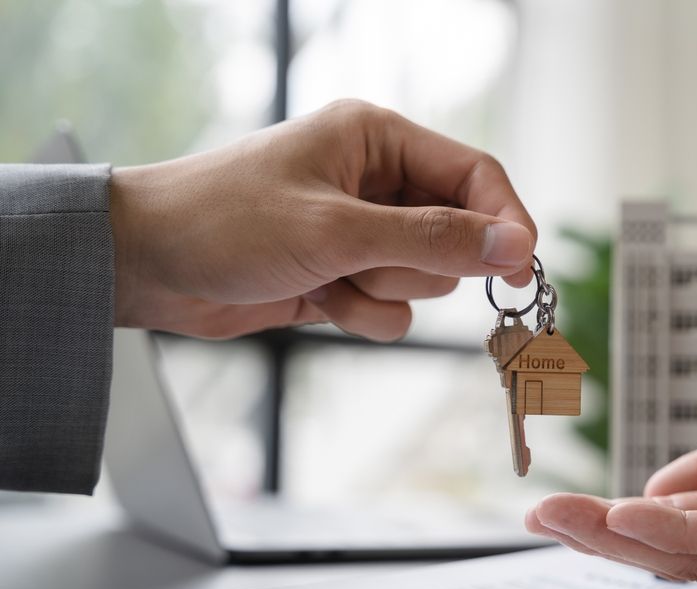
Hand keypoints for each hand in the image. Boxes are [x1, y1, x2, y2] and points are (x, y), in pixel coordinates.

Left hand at [110, 99, 535, 339]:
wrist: (148, 265)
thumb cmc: (227, 221)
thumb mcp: (338, 229)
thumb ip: (434, 239)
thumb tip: (517, 246)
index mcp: (379, 140)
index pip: (475, 175)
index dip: (505, 220)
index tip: (523, 269)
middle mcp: (377, 183)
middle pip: (455, 236)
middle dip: (413, 264)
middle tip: (361, 262)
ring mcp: (362, 233)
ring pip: (424, 281)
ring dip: (379, 292)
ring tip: (324, 277)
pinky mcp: (346, 276)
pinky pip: (391, 311)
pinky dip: (360, 315)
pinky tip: (314, 299)